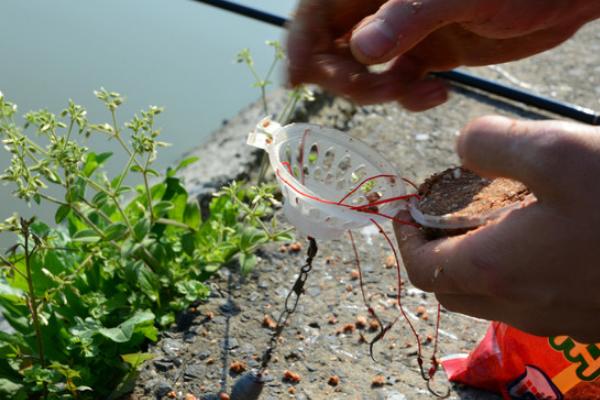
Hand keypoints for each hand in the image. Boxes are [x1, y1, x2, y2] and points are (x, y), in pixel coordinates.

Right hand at [287, 0, 599, 108]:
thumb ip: (407, 18)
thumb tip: (362, 49)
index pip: (316, 10)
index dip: (299, 43)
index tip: (298, 79)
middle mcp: (381, 6)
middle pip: (330, 45)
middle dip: (345, 77)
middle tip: (378, 90)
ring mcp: (403, 32)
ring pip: (360, 70)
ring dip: (376, 92)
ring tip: (414, 91)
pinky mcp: (424, 55)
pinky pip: (395, 84)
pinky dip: (407, 98)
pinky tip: (436, 93)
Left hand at [394, 116, 599, 342]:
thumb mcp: (555, 151)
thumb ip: (491, 144)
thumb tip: (462, 148)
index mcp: (493, 271)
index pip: (420, 268)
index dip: (405, 236)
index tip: (408, 207)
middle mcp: (518, 306)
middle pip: (451, 286)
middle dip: (437, 247)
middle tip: (449, 208)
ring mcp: (556, 319)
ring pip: (491, 294)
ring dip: (479, 256)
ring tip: (500, 212)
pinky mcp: (590, 319)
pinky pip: (533, 298)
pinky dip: (519, 268)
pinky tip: (550, 232)